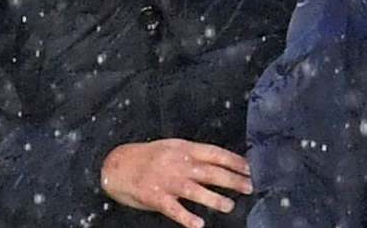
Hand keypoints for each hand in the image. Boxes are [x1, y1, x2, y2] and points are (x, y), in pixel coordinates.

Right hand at [100, 139, 252, 227]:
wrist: (117, 165)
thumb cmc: (147, 156)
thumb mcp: (172, 147)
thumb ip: (193, 155)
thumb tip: (219, 162)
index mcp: (183, 149)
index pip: (214, 153)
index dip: (233, 160)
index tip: (249, 167)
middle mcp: (177, 163)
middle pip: (209, 171)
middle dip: (231, 179)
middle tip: (248, 186)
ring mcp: (166, 181)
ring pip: (194, 190)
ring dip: (213, 198)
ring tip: (229, 206)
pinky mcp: (155, 197)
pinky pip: (173, 209)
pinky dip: (186, 217)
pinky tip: (198, 224)